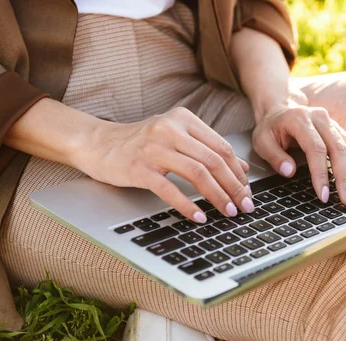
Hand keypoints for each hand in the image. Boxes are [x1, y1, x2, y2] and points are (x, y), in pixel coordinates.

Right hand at [78, 107, 252, 222]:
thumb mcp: (176, 138)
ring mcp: (154, 148)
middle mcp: (170, 129)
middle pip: (214, 161)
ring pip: (197, 173)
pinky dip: (188, 205)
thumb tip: (242, 169)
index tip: (248, 192)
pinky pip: (169, 189)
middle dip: (234, 187)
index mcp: (184, 119)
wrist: (98, 144)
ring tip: (229, 213)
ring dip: (218, 196)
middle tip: (245, 207)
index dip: (238, 173)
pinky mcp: (139, 168)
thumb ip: (207, 149)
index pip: (221, 148)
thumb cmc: (141, 143)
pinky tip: (199, 217)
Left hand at [251, 103, 345, 205]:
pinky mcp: (344, 132)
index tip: (323, 196)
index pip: (316, 149)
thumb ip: (275, 156)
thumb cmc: (271, 128)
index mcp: (301, 120)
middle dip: (345, 178)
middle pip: (340, 149)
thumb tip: (290, 171)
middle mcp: (322, 120)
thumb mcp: (262, 141)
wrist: (282, 108)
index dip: (321, 174)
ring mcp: (336, 125)